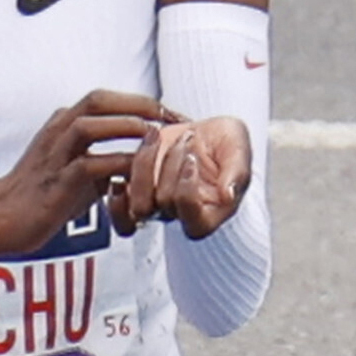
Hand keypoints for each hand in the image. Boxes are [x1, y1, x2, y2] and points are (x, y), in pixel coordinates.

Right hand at [0, 90, 173, 261]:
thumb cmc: (39, 196)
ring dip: (124, 126)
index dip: (140, 102)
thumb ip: (101, 161)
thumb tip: (134, 162)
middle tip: (170, 117)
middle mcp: (57, 132)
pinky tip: (138, 172)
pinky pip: (88, 165)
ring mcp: (54, 155)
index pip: (105, 99)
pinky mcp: (55, 182)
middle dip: (137, 104)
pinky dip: (115, 165)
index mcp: (62, 124)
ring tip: (155, 134)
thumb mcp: (74, 170)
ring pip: (89, 124)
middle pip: (98, 100)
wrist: (0, 218)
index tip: (171, 114)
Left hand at [109, 115, 252, 240]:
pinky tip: (124, 170)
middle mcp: (181, 215)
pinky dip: (116, 194)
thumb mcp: (239, 148)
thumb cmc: (225, 143)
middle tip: (186, 139)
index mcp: (210, 214)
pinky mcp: (136, 191)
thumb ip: (237, 172)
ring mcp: (157, 205)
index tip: (194, 160)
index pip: (195, 224)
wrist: (204, 131)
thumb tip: (228, 194)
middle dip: (172, 165)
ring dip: (145, 167)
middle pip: (164, 206)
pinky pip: (119, 209)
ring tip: (157, 139)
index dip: (189, 194)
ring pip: (138, 206)